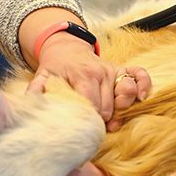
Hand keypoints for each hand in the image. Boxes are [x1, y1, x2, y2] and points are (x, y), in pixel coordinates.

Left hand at [27, 32, 151, 130]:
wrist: (66, 48)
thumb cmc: (56, 66)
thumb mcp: (42, 76)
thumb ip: (37, 90)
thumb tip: (32, 104)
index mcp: (82, 75)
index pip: (92, 104)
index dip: (89, 119)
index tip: (84, 127)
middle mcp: (101, 72)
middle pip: (109, 105)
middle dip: (102, 120)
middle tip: (93, 125)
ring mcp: (113, 70)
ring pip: (126, 95)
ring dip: (120, 109)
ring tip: (110, 118)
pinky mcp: (122, 69)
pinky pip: (140, 74)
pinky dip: (143, 86)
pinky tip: (141, 97)